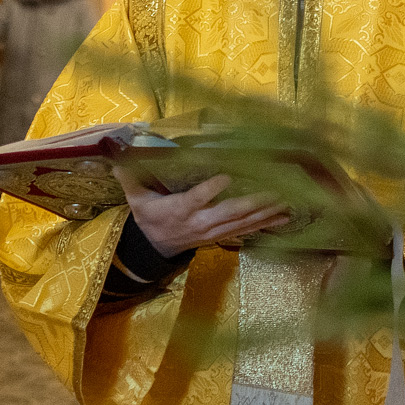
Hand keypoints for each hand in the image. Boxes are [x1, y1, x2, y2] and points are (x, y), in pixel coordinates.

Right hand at [115, 168, 291, 257]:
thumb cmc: (149, 217)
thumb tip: (117, 156)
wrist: (156, 248)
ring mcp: (214, 231)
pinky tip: (285, 217)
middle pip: (229, 213)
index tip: (227, 175)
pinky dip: (267, 224)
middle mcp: (200, 222)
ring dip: (266, 212)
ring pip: (243, 222)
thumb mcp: (136, 200)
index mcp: (179, 210)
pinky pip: (248, 231)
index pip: (196, 199)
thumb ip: (130, 178)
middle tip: (275, 190)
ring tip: (287, 201)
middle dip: (253, 202)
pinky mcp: (222, 235)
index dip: (211, 189)